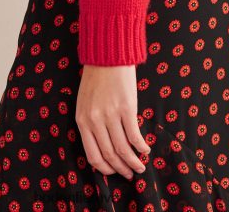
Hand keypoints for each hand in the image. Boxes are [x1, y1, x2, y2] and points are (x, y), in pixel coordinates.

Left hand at [75, 64, 150, 178]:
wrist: (107, 55)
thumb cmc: (96, 78)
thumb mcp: (85, 102)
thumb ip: (91, 123)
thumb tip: (104, 147)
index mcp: (82, 121)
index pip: (93, 156)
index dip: (106, 169)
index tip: (115, 173)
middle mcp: (95, 120)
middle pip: (110, 155)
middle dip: (122, 169)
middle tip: (131, 174)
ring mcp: (111, 115)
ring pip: (123, 149)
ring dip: (134, 161)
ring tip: (141, 166)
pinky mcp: (126, 108)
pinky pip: (134, 135)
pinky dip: (141, 146)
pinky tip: (146, 149)